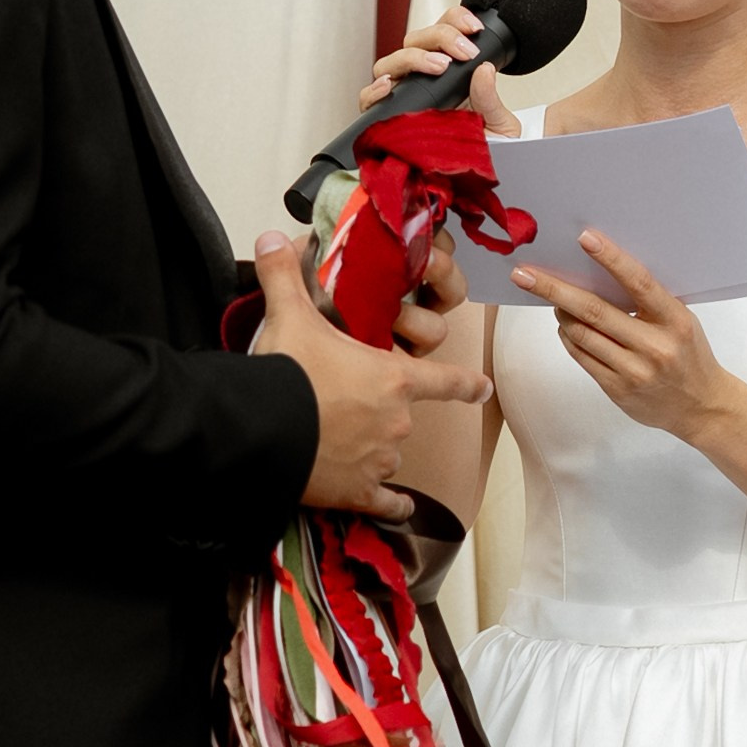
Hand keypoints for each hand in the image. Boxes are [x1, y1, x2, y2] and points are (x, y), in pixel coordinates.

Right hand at [256, 234, 488, 519]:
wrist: (263, 432)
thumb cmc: (286, 374)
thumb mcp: (288, 316)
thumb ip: (283, 276)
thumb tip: (269, 237)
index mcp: (394, 378)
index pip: (446, 379)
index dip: (467, 384)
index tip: (483, 388)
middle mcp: (398, 421)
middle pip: (403, 415)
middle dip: (378, 411)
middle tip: (340, 404)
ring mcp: (381, 461)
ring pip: (389, 455)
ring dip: (373, 450)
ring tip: (338, 442)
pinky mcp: (358, 493)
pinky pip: (387, 502)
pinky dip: (391, 505)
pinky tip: (393, 508)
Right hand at [358, 6, 521, 139]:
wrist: (473, 184)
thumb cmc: (485, 150)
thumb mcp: (498, 124)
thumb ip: (490, 98)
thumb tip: (484, 69)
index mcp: (448, 70)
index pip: (442, 30)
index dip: (454, 20)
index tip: (475, 29)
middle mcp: (422, 79)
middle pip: (415, 40)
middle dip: (440, 38)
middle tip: (464, 52)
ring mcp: (402, 96)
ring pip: (391, 61)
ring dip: (413, 58)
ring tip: (439, 68)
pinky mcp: (386, 118)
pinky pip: (369, 98)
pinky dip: (375, 90)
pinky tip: (390, 86)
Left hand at [510, 228, 731, 441]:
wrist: (702, 407)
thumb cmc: (688, 354)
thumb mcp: (680, 321)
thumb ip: (649, 301)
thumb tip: (599, 271)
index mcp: (675, 320)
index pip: (639, 282)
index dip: (611, 258)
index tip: (584, 238)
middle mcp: (655, 346)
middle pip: (595, 311)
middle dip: (554, 290)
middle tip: (523, 274)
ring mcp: (634, 371)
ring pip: (581, 334)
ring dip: (561, 313)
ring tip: (555, 300)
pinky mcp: (618, 389)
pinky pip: (581, 357)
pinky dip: (569, 337)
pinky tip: (567, 325)